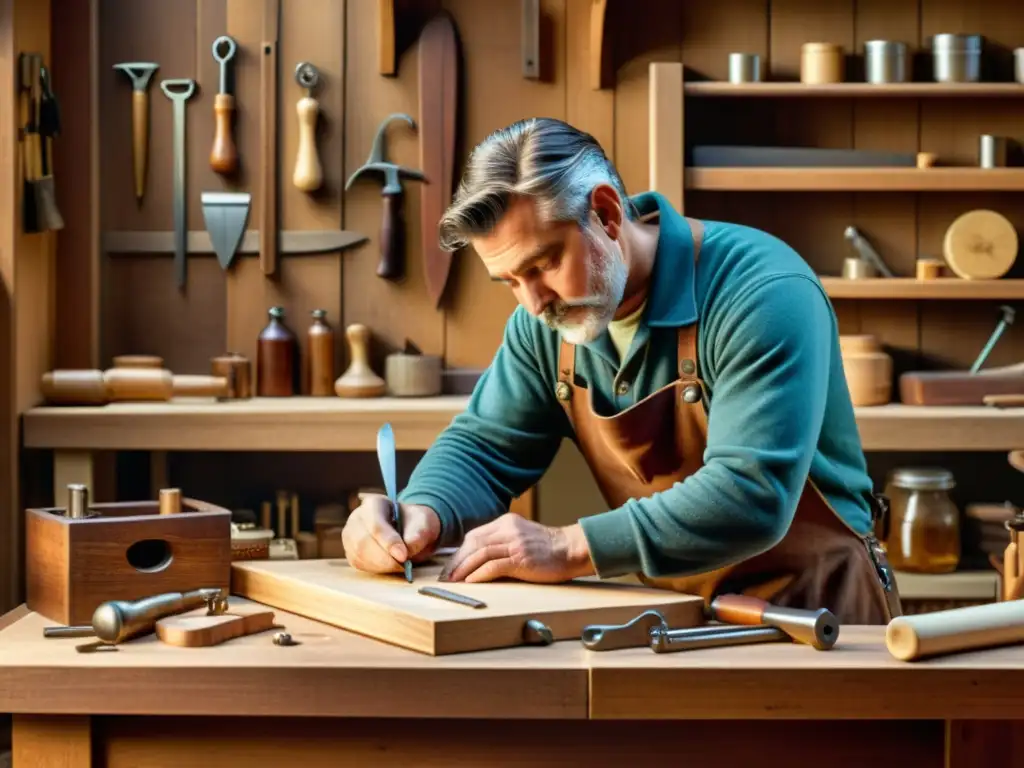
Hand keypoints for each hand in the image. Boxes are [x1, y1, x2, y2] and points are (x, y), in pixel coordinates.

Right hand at [342, 494, 440, 573]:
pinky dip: (375, 569)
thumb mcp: (424, 523)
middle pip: (363, 542)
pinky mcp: (350, 552)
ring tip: (400, 566)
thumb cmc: (414, 524)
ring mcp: (350, 535)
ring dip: (381, 566)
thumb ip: (418, 534)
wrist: (409, 531)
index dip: (389, 542)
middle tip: (404, 566)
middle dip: (384, 559)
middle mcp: (357, 518)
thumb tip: (408, 550)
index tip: (403, 556)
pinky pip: (358, 564)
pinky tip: (390, 567)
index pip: (376, 524)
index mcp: (374, 504)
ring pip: (358, 555)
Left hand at [439, 513, 593, 583]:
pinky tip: (471, 583)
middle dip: (456, 562)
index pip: (474, 536)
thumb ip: (502, 543)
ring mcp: (514, 543)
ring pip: (480, 554)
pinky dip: (479, 575)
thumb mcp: (521, 538)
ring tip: (453, 582)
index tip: (450, 567)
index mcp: (506, 523)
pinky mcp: (521, 558)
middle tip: (445, 577)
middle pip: (473, 544)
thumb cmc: (548, 549)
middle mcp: (507, 529)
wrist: (571, 549)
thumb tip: (478, 560)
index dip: (459, 552)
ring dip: (463, 570)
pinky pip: (493, 566)